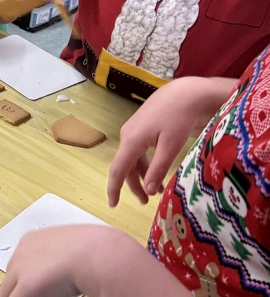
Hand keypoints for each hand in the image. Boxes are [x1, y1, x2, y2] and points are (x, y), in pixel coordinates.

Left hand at [0, 225, 123, 296]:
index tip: (49, 287)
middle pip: (11, 279)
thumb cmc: (92, 250)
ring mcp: (19, 270)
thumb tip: (71, 267)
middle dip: (24, 293)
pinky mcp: (24, 288)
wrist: (95, 254)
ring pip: (6, 294)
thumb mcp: (70, 249)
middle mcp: (20, 252)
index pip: (21, 263)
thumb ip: (62, 257)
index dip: (31, 279)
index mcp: (31, 240)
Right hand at [107, 76, 235, 206]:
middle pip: (125, 166)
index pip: (118, 170)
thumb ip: (158, 169)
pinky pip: (137, 150)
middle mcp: (127, 135)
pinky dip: (144, 164)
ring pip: (132, 158)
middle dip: (133, 185)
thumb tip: (148, 190)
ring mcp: (133, 130)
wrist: (184, 92)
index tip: (113, 205)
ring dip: (141, 175)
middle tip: (146, 201)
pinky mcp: (140, 126)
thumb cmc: (179, 118)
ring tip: (155, 190)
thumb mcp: (171, 146)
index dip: (114, 189)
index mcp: (132, 141)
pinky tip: (156, 170)